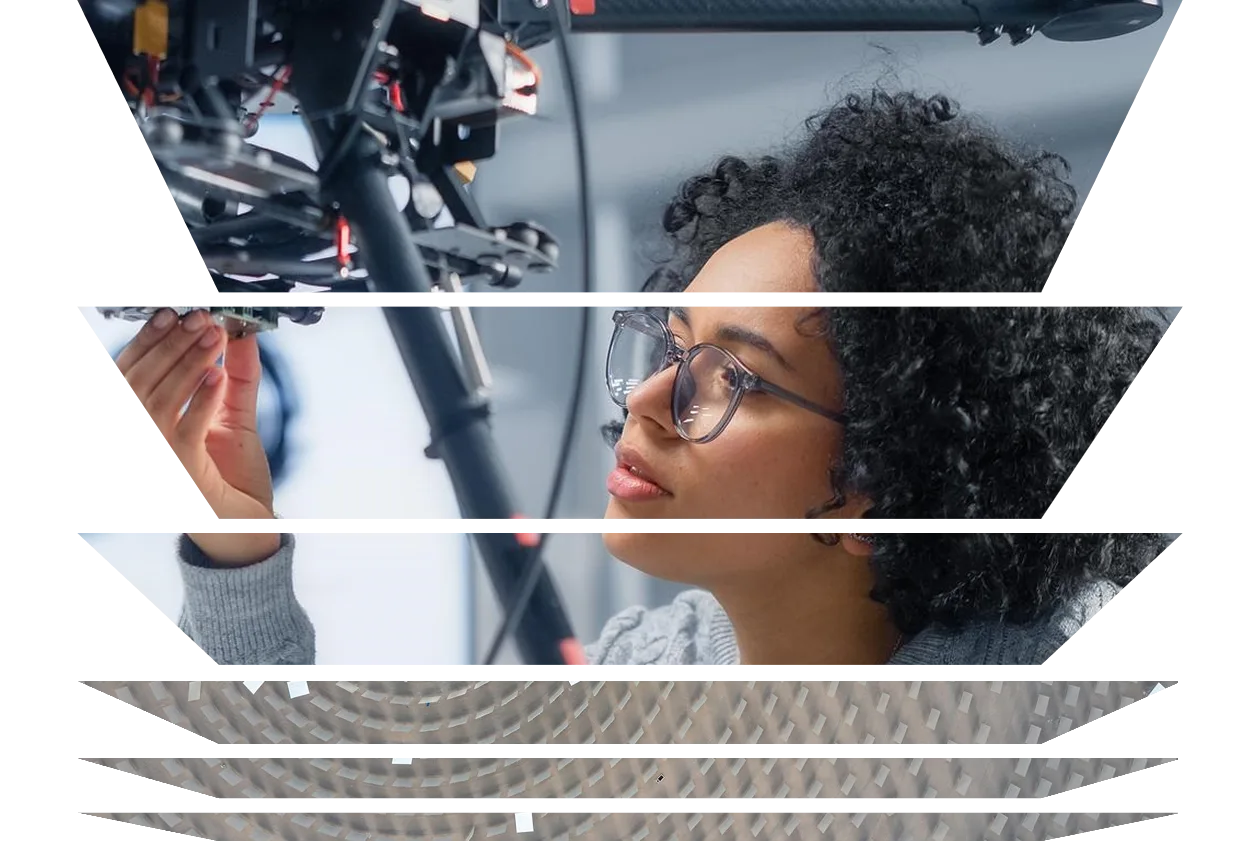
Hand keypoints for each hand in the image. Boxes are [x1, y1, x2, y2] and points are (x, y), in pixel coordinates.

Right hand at [114, 308, 275, 521]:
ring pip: (160, 403)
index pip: (130, 376)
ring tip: (213, 338)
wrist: (242, 526)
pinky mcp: (179, 474)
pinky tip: (218, 376)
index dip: (147, 342)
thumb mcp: (230, 418)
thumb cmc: (230, 476)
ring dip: (188, 364)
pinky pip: (185, 432)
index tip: (171, 314)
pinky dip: (201, 400)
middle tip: (199, 319)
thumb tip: (239, 334)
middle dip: (171, 346)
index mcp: (142, 424)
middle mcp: (140, 439)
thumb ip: (234, 378)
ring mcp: (155, 457)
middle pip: (140, 384)